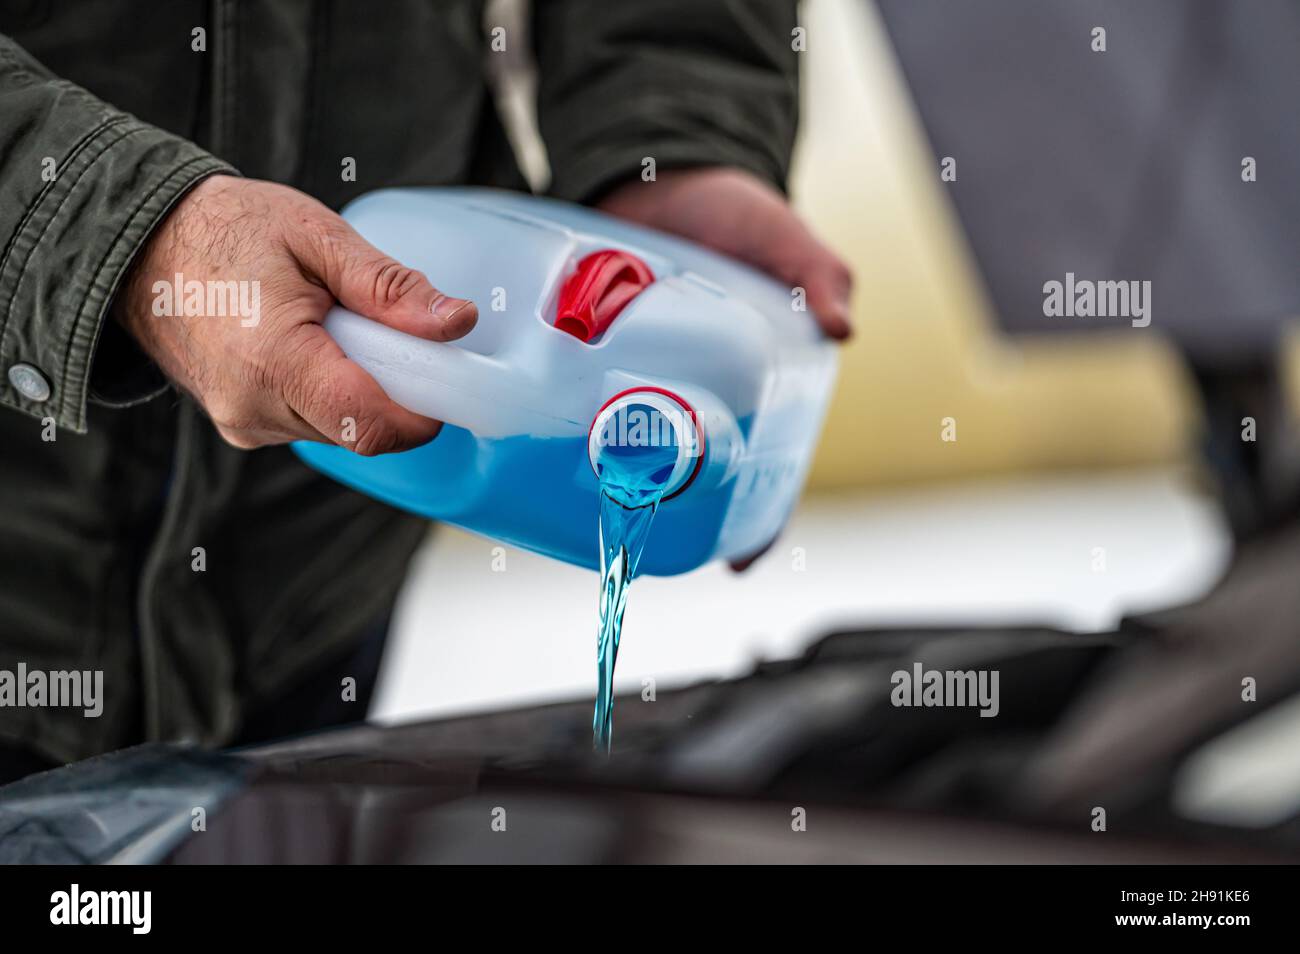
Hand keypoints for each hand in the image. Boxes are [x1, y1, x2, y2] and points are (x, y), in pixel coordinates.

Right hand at [114, 175, 477, 454]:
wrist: (140, 244)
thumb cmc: (226, 230)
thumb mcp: (318, 237)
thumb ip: (390, 288)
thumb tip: (458, 322)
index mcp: (274, 361)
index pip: (371, 425)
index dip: (423, 412)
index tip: (444, 377)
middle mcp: (255, 408)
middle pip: (363, 432)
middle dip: (394, 392)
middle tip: (389, 334)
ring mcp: (244, 423)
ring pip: (341, 430)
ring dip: (361, 390)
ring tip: (336, 328)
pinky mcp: (242, 425)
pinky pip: (312, 423)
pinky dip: (331, 393)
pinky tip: (313, 345)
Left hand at [600, 167, 852, 569]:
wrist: (659, 171)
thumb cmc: (735, 212)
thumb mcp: (781, 235)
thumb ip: (816, 269)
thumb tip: (841, 325)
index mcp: (756, 384)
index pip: (769, 464)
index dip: (761, 516)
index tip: (740, 562)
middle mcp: (698, 393)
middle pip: (695, 472)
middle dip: (679, 511)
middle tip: (648, 539)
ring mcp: (642, 380)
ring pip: (631, 447)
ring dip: (615, 480)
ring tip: (591, 512)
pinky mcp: (594, 361)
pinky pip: (581, 404)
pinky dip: (566, 427)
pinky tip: (543, 449)